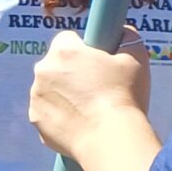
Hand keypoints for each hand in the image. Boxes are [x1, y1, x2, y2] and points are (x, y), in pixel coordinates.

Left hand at [29, 29, 151, 158]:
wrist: (111, 139)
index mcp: (63, 51)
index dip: (84, 49)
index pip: (68, 39)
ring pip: (49, 88)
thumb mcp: (136, 58)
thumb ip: (127, 37)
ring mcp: (36, 96)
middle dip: (71, 72)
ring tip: (88, 109)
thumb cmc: (125, 96)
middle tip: (95, 88)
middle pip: (56, 64)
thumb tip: (122, 31)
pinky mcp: (35, 119)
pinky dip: (59, 115)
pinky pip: (46, 111)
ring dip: (63, 93)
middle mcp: (43, 70)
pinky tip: (79, 123)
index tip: (96, 63)